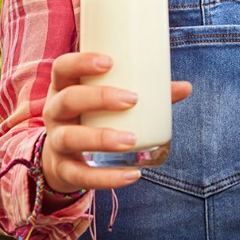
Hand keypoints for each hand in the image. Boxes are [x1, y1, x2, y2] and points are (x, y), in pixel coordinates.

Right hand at [40, 51, 191, 194]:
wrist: (61, 158)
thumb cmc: (91, 117)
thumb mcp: (106, 102)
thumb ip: (145, 93)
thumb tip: (185, 87)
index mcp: (64, 88)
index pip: (62, 68)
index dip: (81, 62)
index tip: (109, 61)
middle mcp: (55, 113)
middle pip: (68, 100)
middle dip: (100, 97)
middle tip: (132, 99)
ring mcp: (56, 142)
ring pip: (70, 137)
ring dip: (101, 138)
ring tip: (131, 140)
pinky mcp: (63, 170)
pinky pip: (80, 175)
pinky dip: (107, 177)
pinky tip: (132, 175)